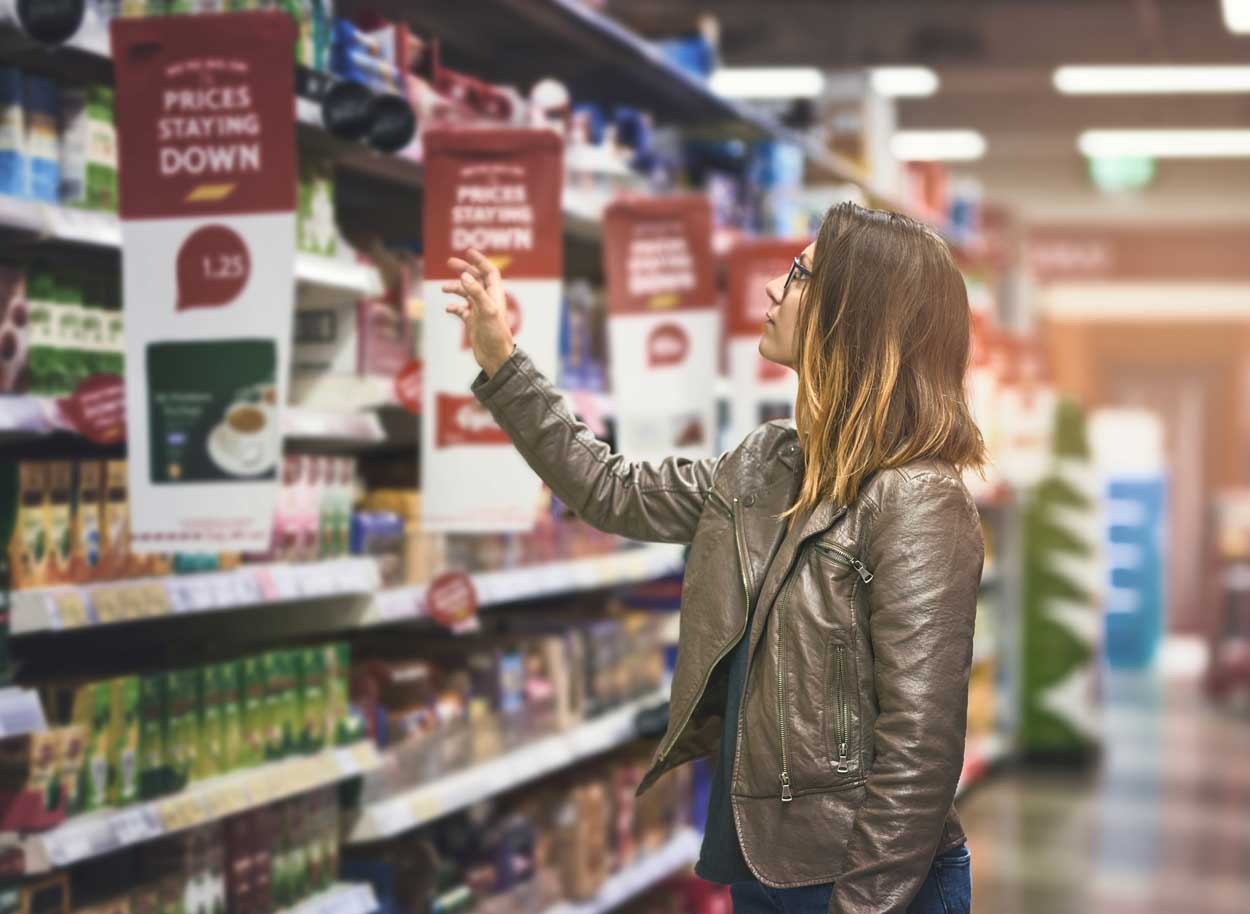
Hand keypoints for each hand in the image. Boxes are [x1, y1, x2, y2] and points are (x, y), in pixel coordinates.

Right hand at [442, 249, 514, 376]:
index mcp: (495, 295)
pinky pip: (460, 309)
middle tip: (450, 262)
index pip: (489, 272)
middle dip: (464, 269)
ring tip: (444, 289)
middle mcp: (487, 300)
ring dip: (455, 288)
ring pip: (465, 293)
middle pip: (475, 279)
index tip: (468, 252)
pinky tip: (448, 308)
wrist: (495, 358)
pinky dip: (453, 306)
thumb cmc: (496, 335)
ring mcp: (479, 311)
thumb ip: (476, 292)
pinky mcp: (472, 322)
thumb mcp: (487, 311)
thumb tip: (465, 277)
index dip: (480, 261)